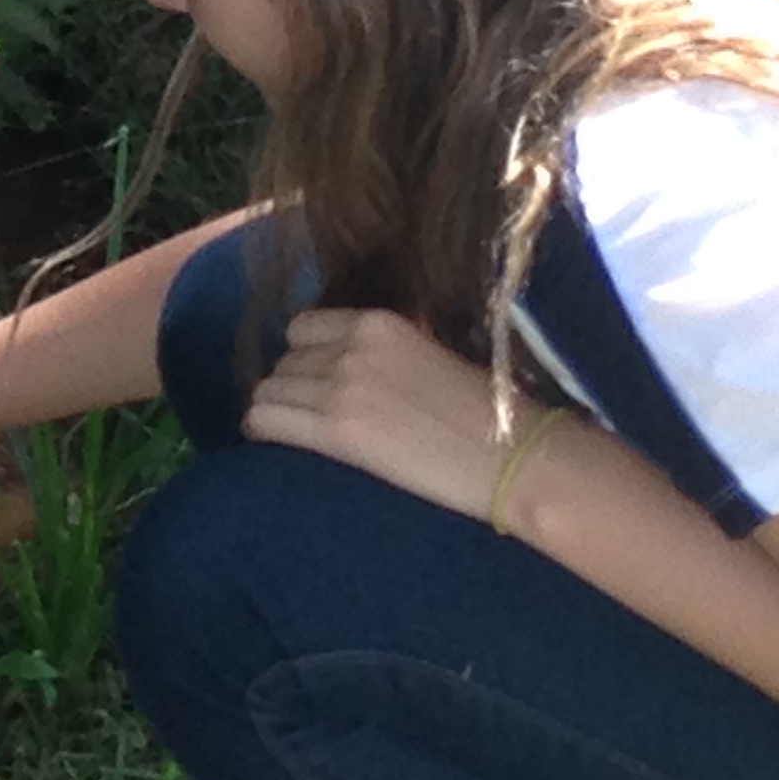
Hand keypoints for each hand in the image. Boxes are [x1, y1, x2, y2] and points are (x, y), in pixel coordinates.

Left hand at [241, 307, 525, 522]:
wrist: (516, 457)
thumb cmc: (489, 412)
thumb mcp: (430, 353)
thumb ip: (385, 350)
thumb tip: (349, 359)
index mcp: (377, 322)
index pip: (303, 328)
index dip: (305, 357)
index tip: (315, 381)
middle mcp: (350, 346)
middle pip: (284, 360)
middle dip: (292, 386)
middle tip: (309, 415)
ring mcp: (340, 386)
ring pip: (268, 389)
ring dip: (276, 409)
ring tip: (294, 432)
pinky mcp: (337, 430)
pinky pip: (266, 420)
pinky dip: (262, 431)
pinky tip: (274, 444)